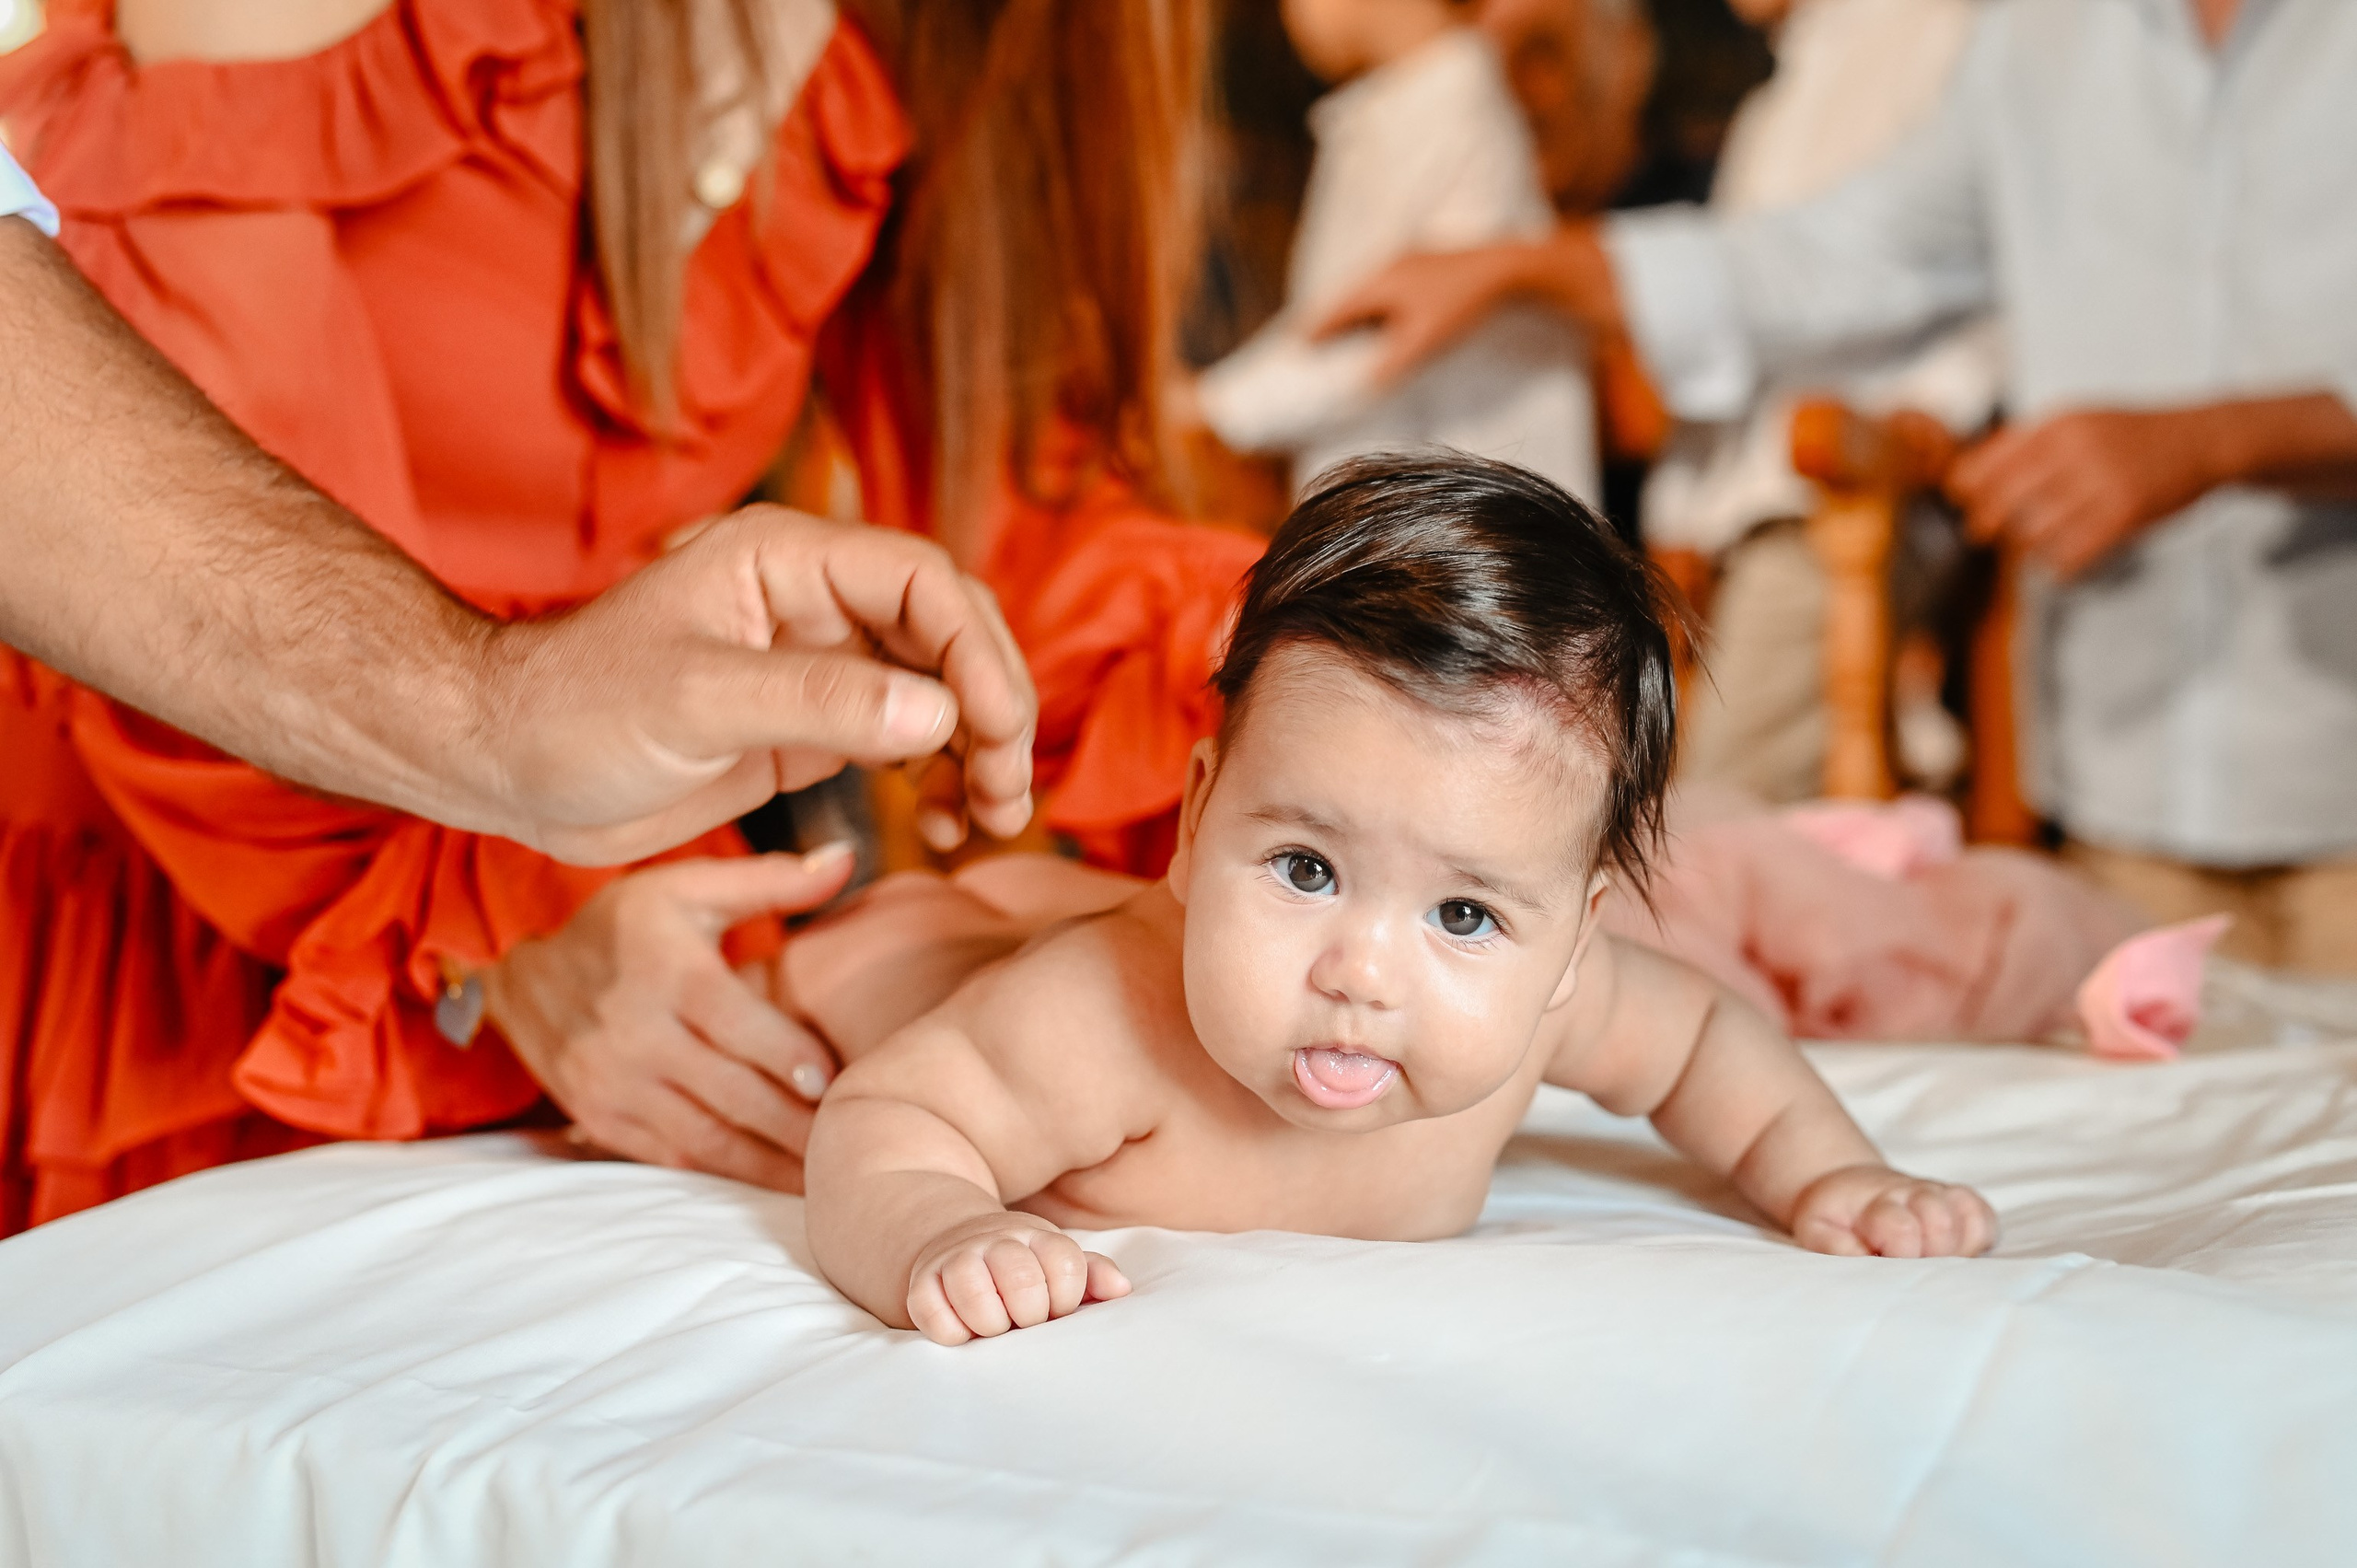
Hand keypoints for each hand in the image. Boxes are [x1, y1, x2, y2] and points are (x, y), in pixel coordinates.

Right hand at [482, 846, 857, 1189]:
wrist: (521, 980)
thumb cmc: (625, 927)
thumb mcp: (688, 888)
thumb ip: (772, 880)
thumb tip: (846, 858)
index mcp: (667, 972)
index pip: (735, 1022)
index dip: (786, 1055)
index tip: (832, 1079)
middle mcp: (637, 1034)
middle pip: (729, 1091)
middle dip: (793, 1123)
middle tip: (849, 1138)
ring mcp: (615, 1084)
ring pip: (705, 1137)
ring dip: (767, 1162)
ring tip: (822, 1174)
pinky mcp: (603, 1120)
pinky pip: (673, 1157)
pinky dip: (724, 1172)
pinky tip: (769, 1178)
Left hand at [485, 507, 1036, 864]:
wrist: (506, 766)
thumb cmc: (573, 710)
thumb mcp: (693, 700)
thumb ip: (816, 702)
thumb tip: (938, 716)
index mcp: (788, 562)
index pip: (925, 582)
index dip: (976, 651)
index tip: (995, 730)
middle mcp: (818, 606)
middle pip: (951, 637)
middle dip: (994, 710)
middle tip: (1010, 791)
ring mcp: (821, 670)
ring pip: (941, 694)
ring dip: (981, 752)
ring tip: (992, 820)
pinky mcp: (813, 731)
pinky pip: (909, 745)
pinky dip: (942, 781)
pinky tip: (945, 826)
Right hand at [904, 1211, 1130, 1345]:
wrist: (958, 1241)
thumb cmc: (1024, 1265)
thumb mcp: (1058, 1263)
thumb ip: (1092, 1275)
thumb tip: (1120, 1290)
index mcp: (1037, 1238)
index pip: (1065, 1267)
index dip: (1066, 1299)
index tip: (1058, 1309)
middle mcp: (996, 1243)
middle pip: (1023, 1284)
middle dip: (1030, 1316)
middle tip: (1025, 1322)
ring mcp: (955, 1261)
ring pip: (976, 1299)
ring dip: (992, 1325)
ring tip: (996, 1328)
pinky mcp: (921, 1284)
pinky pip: (935, 1318)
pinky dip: (953, 1333)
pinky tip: (964, 1329)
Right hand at [1309, 226, 1616, 385]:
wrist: (1510, 269)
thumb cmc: (1463, 306)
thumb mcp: (1424, 343)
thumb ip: (1389, 367)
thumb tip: (1359, 390)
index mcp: (1379, 283)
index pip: (1335, 310)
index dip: (1314, 329)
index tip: (1296, 344)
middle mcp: (1389, 265)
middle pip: (1350, 296)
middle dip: (1331, 318)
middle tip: (1313, 338)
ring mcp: (1411, 259)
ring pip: (1372, 288)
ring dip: (1357, 309)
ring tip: (1347, 329)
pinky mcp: (1431, 261)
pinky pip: (1392, 285)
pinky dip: (1381, 303)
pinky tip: (1391, 314)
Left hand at [1788, 1165, 1996, 1258]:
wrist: (1850, 1189)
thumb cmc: (1835, 1218)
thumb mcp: (1818, 1229)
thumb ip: (1834, 1246)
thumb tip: (1863, 1261)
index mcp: (1878, 1202)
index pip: (1902, 1229)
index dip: (1899, 1253)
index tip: (1885, 1263)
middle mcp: (1915, 1194)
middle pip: (1941, 1224)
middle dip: (1928, 1255)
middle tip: (1908, 1266)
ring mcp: (1942, 1196)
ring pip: (1970, 1221)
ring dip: (1955, 1249)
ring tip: (1930, 1261)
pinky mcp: (1963, 1203)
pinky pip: (1985, 1220)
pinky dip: (1978, 1238)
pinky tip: (1956, 1251)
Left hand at [1947, 409, 2223, 577]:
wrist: (2202, 440)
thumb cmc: (2131, 436)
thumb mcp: (2078, 421)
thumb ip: (2027, 443)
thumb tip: (1965, 476)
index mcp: (2059, 425)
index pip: (1990, 463)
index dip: (1967, 488)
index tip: (1963, 501)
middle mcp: (2077, 450)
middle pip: (2004, 501)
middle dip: (1987, 522)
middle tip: (1983, 533)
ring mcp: (2102, 483)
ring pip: (2035, 532)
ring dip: (2029, 546)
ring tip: (2036, 543)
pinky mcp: (2125, 515)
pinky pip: (2071, 554)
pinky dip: (2059, 566)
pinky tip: (2062, 562)